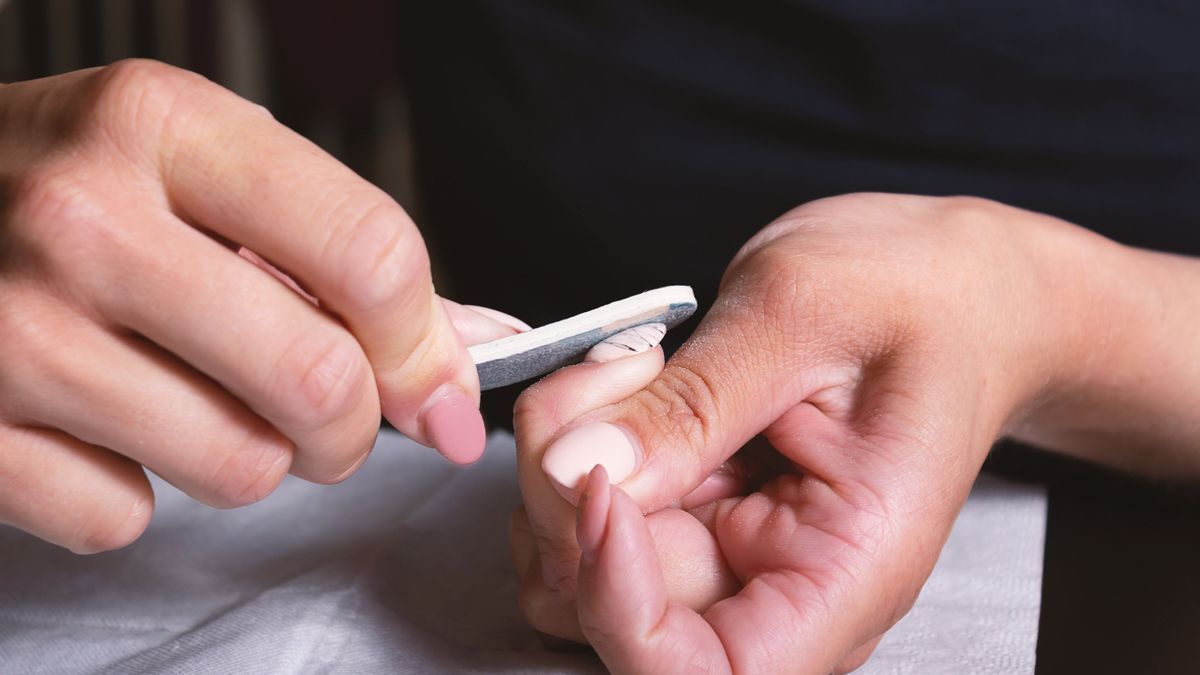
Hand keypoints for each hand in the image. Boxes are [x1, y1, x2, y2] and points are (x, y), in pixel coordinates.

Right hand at [0, 61, 521, 552]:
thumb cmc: (80, 186)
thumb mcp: (207, 167)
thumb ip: (343, 255)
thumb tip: (468, 359)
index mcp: (166, 126)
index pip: (369, 253)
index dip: (423, 344)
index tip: (431, 385)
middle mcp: (83, 219)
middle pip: (319, 381)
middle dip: (352, 427)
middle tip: (328, 415)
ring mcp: (12, 331)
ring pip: (239, 468)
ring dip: (251, 458)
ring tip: (203, 400)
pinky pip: (122, 520)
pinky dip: (134, 490)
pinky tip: (105, 424)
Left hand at [511, 194, 1111, 671]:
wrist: (948, 288)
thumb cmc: (919, 298)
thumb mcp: (801, 319)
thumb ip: (690, 407)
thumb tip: (570, 472)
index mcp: (848, 568)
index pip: (713, 673)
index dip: (622, 606)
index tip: (599, 484)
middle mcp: (781, 582)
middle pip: (619, 611)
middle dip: (576, 489)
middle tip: (615, 373)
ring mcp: (726, 550)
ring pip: (580, 565)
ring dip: (564, 463)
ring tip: (629, 368)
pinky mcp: (687, 511)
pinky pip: (585, 512)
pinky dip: (571, 444)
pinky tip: (622, 381)